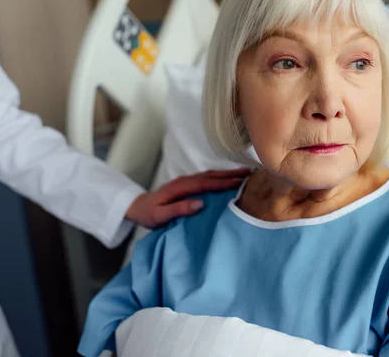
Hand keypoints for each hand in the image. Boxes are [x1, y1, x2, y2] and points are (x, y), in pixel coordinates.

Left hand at [125, 168, 251, 228]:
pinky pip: (207, 178)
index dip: (223, 182)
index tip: (240, 182)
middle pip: (211, 175)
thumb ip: (178, 209)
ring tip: (246, 173)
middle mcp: (185, 180)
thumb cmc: (148, 214)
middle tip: (251, 173)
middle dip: (231, 174)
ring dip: (227, 173)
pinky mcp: (188, 184)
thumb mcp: (159, 215)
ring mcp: (187, 180)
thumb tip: (200, 204)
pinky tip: (230, 179)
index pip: (205, 183)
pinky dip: (220, 177)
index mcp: (180, 187)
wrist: (137, 206)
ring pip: (211, 174)